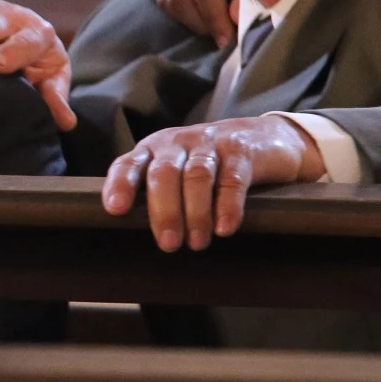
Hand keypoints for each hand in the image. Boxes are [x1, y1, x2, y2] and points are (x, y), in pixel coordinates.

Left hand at [102, 116, 325, 251]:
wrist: (265, 137)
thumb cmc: (209, 162)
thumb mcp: (177, 169)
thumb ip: (157, 192)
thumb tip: (137, 234)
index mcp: (154, 149)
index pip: (130, 164)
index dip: (121, 184)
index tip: (115, 210)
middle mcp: (178, 143)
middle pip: (164, 173)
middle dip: (164, 210)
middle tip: (168, 244)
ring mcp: (211, 144)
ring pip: (197, 176)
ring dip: (195, 213)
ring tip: (197, 243)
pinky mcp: (242, 152)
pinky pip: (232, 179)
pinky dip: (227, 205)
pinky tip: (224, 228)